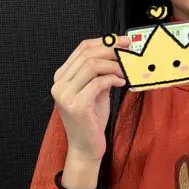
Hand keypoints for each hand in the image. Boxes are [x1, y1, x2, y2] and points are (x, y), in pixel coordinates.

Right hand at [51, 35, 129, 182]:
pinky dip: (113, 79)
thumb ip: (100, 73)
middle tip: (129, 51)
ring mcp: (65, 95)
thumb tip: (117, 52)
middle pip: (87, 54)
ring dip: (113, 65)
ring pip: (92, 65)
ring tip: (125, 71)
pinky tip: (121, 83)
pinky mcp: (76, 106)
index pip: (81, 49)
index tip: (122, 40)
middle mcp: (59, 84)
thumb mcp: (95, 91)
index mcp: (61, 78)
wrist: (85, 148)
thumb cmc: (91, 120)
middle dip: (111, 49)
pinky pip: (98, 83)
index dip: (104, 41)